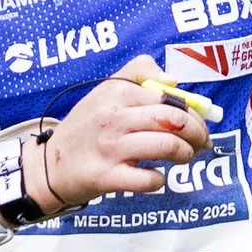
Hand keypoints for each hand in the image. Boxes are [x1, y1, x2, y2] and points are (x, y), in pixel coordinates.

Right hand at [42, 59, 210, 206]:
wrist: (50, 164)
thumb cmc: (87, 126)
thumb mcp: (105, 89)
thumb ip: (138, 71)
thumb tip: (172, 80)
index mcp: (117, 92)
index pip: (171, 99)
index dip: (194, 112)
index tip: (198, 122)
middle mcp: (114, 118)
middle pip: (175, 121)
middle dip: (198, 134)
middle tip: (201, 142)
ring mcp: (111, 148)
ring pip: (169, 148)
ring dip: (185, 155)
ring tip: (183, 157)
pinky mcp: (108, 177)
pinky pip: (150, 180)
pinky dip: (160, 179)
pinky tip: (155, 176)